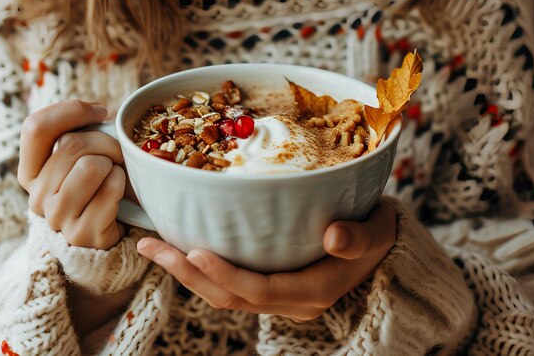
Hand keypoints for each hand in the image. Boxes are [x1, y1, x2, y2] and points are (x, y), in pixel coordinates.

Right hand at [18, 99, 130, 249]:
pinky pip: (110, 188)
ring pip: (90, 165)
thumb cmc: (98, 181)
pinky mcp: (82, 234)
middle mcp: (36, 196)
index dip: (71, 110)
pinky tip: (118, 192)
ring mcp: (57, 218)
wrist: (111, 230)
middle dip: (105, 140)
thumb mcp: (81, 153)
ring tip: (113, 173)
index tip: (99, 111)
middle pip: (71, 143)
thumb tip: (98, 110)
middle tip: (116, 151)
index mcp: (29, 172)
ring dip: (113, 163)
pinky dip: (122, 182)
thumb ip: (78, 130)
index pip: (35, 127)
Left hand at [136, 200, 396, 321]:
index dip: (224, 273)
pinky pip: (231, 283)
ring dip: (186, 271)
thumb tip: (333, 234)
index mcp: (312, 290)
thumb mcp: (375, 233)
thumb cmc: (377, 234)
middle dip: (187, 273)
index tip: (192, 251)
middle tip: (151, 245)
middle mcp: (290, 300)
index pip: (258, 289)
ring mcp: (279, 294)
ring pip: (224, 292)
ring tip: (154, 245)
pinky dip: (203, 267)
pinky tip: (182, 246)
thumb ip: (357, 237)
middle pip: (229, 295)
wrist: (382, 249)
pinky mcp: (272, 283)